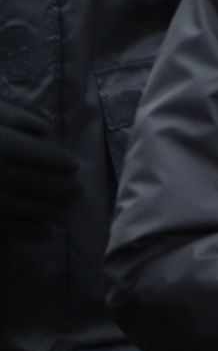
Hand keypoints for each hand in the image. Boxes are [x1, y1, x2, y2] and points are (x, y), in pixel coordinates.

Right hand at [0, 90, 78, 224]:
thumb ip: (16, 117)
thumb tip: (48, 132)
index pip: (41, 155)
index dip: (61, 162)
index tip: (75, 166)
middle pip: (37, 184)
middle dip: (62, 190)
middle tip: (79, 192)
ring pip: (24, 209)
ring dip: (50, 213)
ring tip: (67, 215)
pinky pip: (4, 228)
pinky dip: (26, 231)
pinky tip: (44, 233)